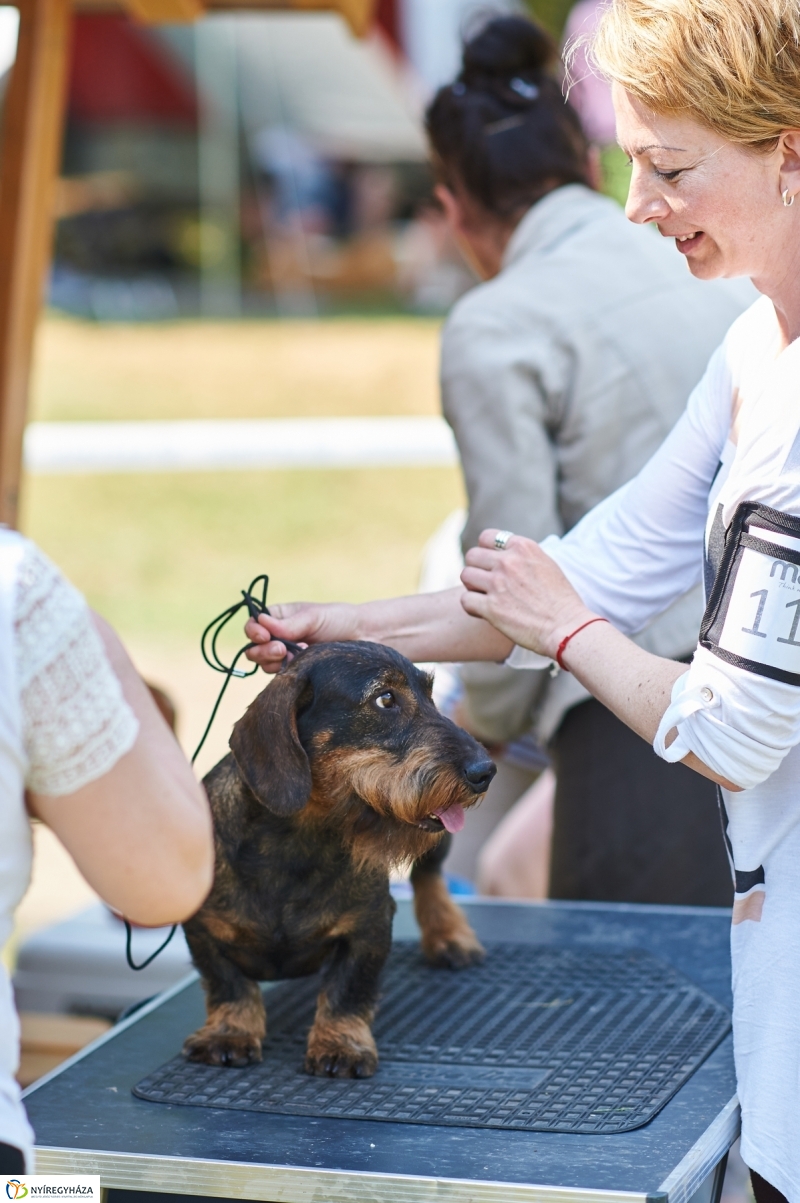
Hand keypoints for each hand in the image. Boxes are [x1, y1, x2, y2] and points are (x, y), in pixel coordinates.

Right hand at [244, 601, 359, 670]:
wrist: (363, 638)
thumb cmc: (339, 621)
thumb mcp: (313, 617)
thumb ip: (288, 624)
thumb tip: (262, 623)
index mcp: (279, 617)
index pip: (254, 624)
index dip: (254, 631)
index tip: (264, 635)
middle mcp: (279, 636)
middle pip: (254, 647)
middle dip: (261, 649)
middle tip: (280, 650)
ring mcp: (286, 656)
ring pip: (263, 663)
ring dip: (271, 661)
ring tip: (291, 655)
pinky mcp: (295, 671)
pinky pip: (279, 676)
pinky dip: (284, 672)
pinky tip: (299, 664)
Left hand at [460, 530, 592, 657]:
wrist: (567, 627)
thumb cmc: (561, 600)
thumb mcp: (546, 565)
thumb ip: (523, 557)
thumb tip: (503, 554)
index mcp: (524, 548)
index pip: (486, 537)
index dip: (485, 551)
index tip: (492, 564)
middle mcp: (508, 562)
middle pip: (472, 556)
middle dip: (477, 569)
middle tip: (486, 583)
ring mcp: (498, 584)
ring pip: (466, 576)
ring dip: (473, 587)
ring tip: (485, 597)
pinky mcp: (491, 608)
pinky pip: (465, 600)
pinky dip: (472, 607)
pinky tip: (484, 612)